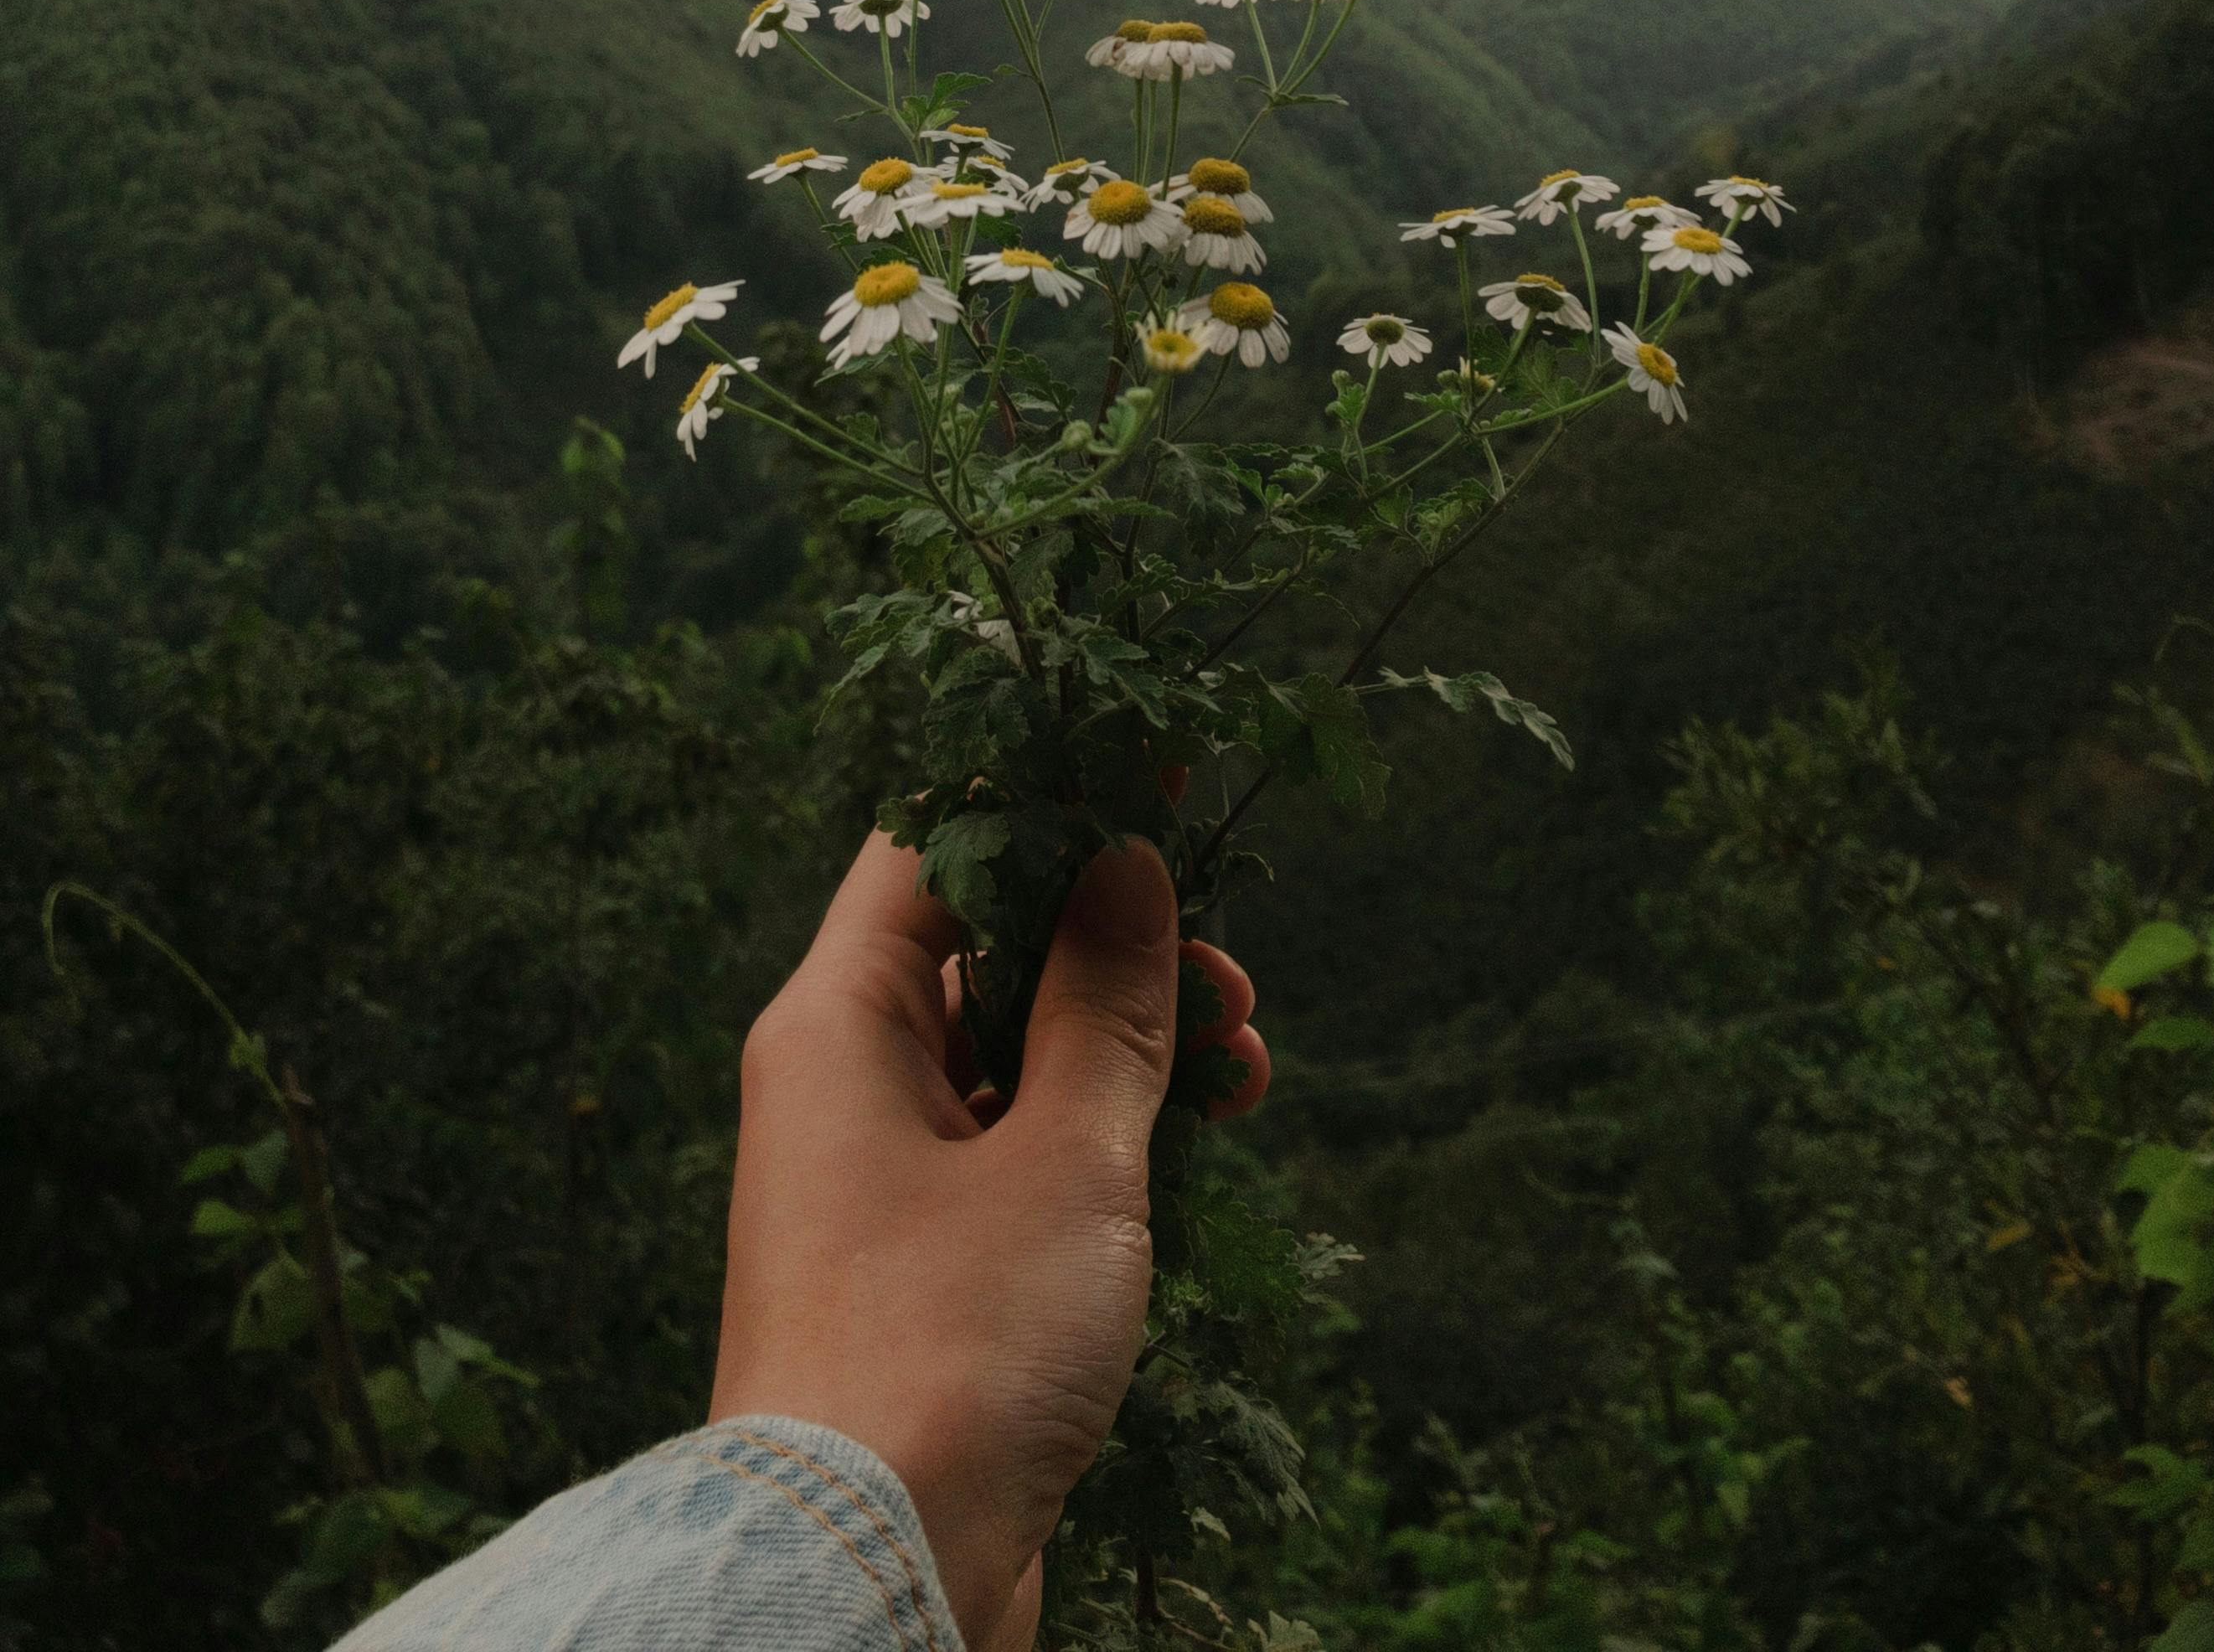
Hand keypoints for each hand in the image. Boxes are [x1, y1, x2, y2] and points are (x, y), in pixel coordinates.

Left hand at [709, 830, 1268, 1651]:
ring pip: (1014, 1054)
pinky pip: (1016, 1151)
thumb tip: (1126, 865)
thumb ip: (1105, 1004)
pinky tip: (1201, 1149)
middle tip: (1231, 974)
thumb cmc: (951, 1351)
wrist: (867, 1580)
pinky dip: (1104, 1134)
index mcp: (837, 1024)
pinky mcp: (919, 1269)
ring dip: (1130, 1043)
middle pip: (984, 949)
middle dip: (1118, 942)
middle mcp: (839, 1087)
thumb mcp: (1065, 1156)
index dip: (1045, 794)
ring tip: (1243, 1069)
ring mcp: (876, 1181)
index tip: (1158, 775)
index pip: (932, 843)